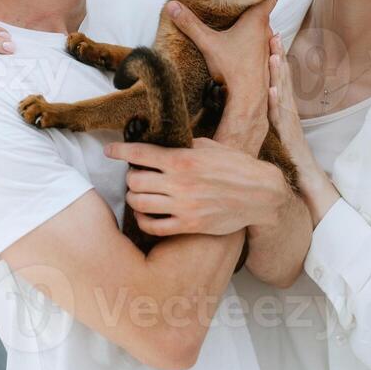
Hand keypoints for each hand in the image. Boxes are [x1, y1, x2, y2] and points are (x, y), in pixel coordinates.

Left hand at [106, 136, 287, 238]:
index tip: (110, 151)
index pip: (139, 153)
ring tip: (139, 193)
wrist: (260, 193)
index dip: (119, 151)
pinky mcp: (189, 225)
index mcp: (182, 159)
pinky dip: (143, 220)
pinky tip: (146, 214)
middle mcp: (179, 182)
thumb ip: (184, 146)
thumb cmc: (236, 166)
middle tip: (136, 175)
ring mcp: (183, 206)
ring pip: (139, 203)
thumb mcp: (209, 146)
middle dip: (131, 176)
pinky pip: (153, 226)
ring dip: (134, 197)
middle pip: (134, 180)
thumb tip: (162, 143)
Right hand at [164, 0, 274, 113]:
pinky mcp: (265, 62)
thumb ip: (190, 24)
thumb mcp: (208, 43)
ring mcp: (268, 48)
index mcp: (257, 21)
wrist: (248, 99)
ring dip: (252, 25)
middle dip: (252, 5)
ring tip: (237, 20)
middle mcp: (266, 31)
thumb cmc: (232, 68)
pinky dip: (253, 40)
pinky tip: (240, 44)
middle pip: (263, 12)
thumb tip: (171, 5)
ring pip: (262, 30)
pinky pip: (261, 45)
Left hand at [268, 33, 340, 223]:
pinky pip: (284, 121)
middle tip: (272, 32)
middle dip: (278, 57)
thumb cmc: (286, 167)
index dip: (272, 61)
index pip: (276, 82)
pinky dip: (279, 106)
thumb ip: (262, 126)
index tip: (266, 39)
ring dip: (280, 75)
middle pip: (283, 82)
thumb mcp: (270, 141)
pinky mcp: (291, 141)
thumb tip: (241, 116)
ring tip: (273, 54)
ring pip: (285, 97)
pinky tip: (273, 93)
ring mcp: (291, 128)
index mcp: (282, 114)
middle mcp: (288, 117)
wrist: (308, 191)